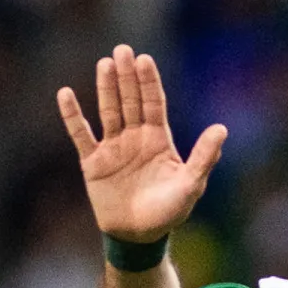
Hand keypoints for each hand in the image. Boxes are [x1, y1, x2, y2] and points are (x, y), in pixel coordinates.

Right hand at [57, 45, 226, 242]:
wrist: (139, 237)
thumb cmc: (169, 212)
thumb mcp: (190, 185)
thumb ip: (204, 157)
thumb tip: (221, 129)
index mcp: (158, 139)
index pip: (154, 103)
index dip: (149, 82)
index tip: (144, 59)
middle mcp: (135, 138)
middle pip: (130, 100)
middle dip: (127, 76)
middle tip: (122, 50)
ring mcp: (113, 148)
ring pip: (108, 111)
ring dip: (106, 88)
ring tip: (104, 64)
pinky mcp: (93, 162)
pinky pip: (81, 135)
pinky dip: (73, 116)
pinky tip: (66, 94)